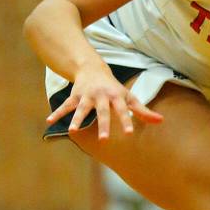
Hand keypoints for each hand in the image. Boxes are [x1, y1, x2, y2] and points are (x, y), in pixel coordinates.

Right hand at [47, 62, 162, 140]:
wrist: (93, 69)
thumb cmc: (115, 88)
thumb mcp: (129, 97)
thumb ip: (143, 111)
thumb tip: (160, 121)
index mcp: (117, 97)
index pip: (123, 110)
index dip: (126, 121)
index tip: (128, 133)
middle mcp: (102, 96)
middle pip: (103, 112)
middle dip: (103, 125)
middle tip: (103, 140)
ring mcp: (87, 96)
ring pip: (82, 109)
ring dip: (77, 120)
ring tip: (73, 131)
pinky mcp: (75, 96)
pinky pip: (65, 106)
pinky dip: (58, 113)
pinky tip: (49, 122)